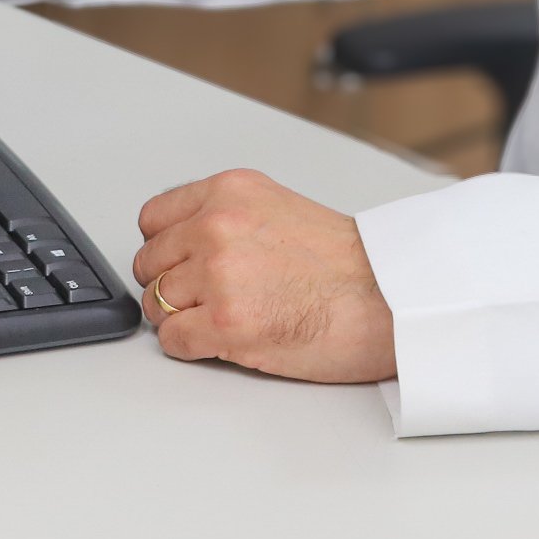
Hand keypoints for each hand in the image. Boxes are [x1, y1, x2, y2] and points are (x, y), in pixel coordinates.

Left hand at [131, 169, 394, 383]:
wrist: (388, 299)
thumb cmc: (348, 264)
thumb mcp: (278, 208)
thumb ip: (228, 217)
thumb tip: (185, 244)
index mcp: (229, 191)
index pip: (153, 219)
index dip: (166, 248)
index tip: (181, 264)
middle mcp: (217, 225)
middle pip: (150, 263)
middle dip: (171, 285)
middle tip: (203, 299)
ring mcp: (217, 275)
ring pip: (157, 303)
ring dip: (180, 318)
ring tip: (219, 321)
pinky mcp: (224, 323)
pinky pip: (173, 340)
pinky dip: (189, 347)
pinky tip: (219, 342)